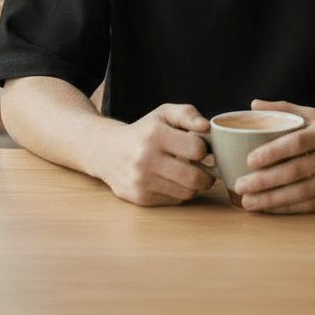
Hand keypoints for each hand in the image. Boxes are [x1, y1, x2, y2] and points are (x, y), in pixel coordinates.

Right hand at [96, 103, 214, 206]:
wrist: (108, 151)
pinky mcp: (139, 198)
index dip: (204, 149)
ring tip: (191, 175)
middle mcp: (145, 159)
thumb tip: (206, 126)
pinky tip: (173, 181)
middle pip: (194, 177)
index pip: (196, 149)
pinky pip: (174, 201)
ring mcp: (141, 181)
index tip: (202, 149)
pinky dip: (179, 193)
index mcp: (154, 134)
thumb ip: (188, 114)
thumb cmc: (143, 131)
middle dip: (207, 175)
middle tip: (207, 170)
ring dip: (194, 185)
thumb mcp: (164, 114)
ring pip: (186, 193)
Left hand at [233, 100, 314, 213]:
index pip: (296, 142)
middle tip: (240, 185)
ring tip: (248, 202)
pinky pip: (308, 206)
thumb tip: (253, 105)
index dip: (272, 152)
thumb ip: (285, 110)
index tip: (250, 160)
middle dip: (264, 181)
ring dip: (271, 200)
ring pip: (299, 193)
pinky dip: (286, 208)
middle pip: (294, 171)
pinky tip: (268, 209)